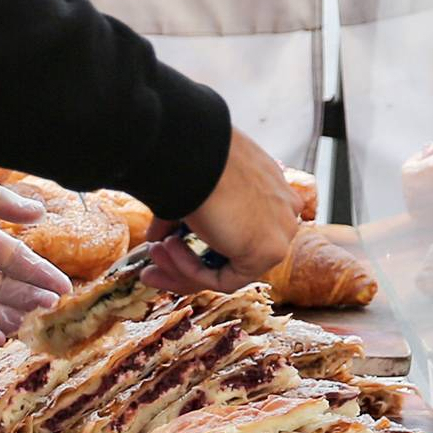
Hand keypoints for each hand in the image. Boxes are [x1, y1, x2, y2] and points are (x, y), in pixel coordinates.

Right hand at [146, 128, 298, 291]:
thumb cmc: (191, 158)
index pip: (234, 229)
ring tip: (155, 249)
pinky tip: (170, 246)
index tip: (162, 244)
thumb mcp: (189, 188)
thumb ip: (180, 218)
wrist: (195, 154)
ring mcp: (281, 230)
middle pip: (231, 253)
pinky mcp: (272, 250)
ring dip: (182, 265)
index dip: (195, 244)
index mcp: (266, 186)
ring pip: (227, 268)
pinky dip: (192, 269)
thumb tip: (157, 236)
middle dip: (184, 263)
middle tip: (151, 264)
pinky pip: (226, 278)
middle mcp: (280, 208)